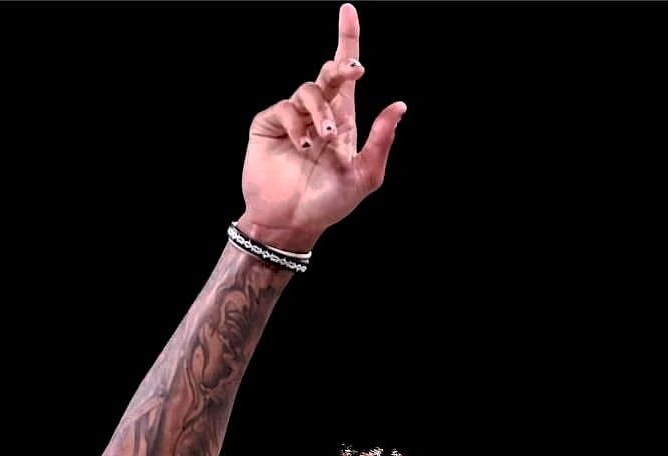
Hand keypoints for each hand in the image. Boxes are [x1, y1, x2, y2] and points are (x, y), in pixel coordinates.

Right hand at [236, 3, 406, 251]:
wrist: (290, 222)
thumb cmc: (328, 203)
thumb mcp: (365, 177)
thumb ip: (381, 140)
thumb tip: (399, 105)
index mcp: (344, 119)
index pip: (346, 74)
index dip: (347, 39)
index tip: (348, 10)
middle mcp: (318, 113)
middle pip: (328, 73)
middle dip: (343, 66)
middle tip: (355, 72)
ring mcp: (292, 118)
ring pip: (308, 91)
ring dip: (320, 111)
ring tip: (323, 139)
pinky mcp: (268, 125)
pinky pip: (283, 109)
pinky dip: (295, 124)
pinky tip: (301, 145)